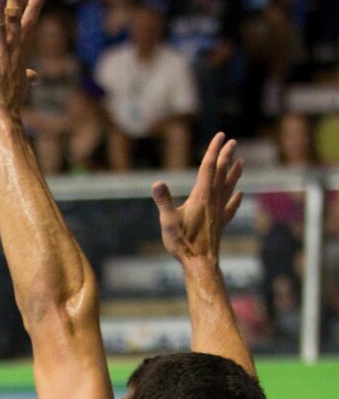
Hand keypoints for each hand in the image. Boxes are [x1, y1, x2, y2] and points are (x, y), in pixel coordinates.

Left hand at [0, 0, 44, 126]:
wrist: (5, 120)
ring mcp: (0, 60)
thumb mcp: (22, 86)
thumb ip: (28, 76)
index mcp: (19, 54)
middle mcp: (11, 54)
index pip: (28, 25)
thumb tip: (36, 76)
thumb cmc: (12, 103)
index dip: (33, 7)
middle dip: (17, 0)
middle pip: (15, 21)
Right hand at [151, 132, 242, 263]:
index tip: (220, 135)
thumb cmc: (183, 243)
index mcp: (201, 196)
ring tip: (241, 161)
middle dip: (226, 156)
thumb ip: (163, 201)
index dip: (214, 150)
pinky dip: (236, 198)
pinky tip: (240, 194)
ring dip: (234, 173)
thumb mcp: (168, 222)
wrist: (200, 263)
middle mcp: (213, 200)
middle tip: (232, 142)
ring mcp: (219, 212)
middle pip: (221, 173)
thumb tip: (156, 184)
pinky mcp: (220, 224)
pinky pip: (231, 206)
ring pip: (229, 187)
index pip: (208, 167)